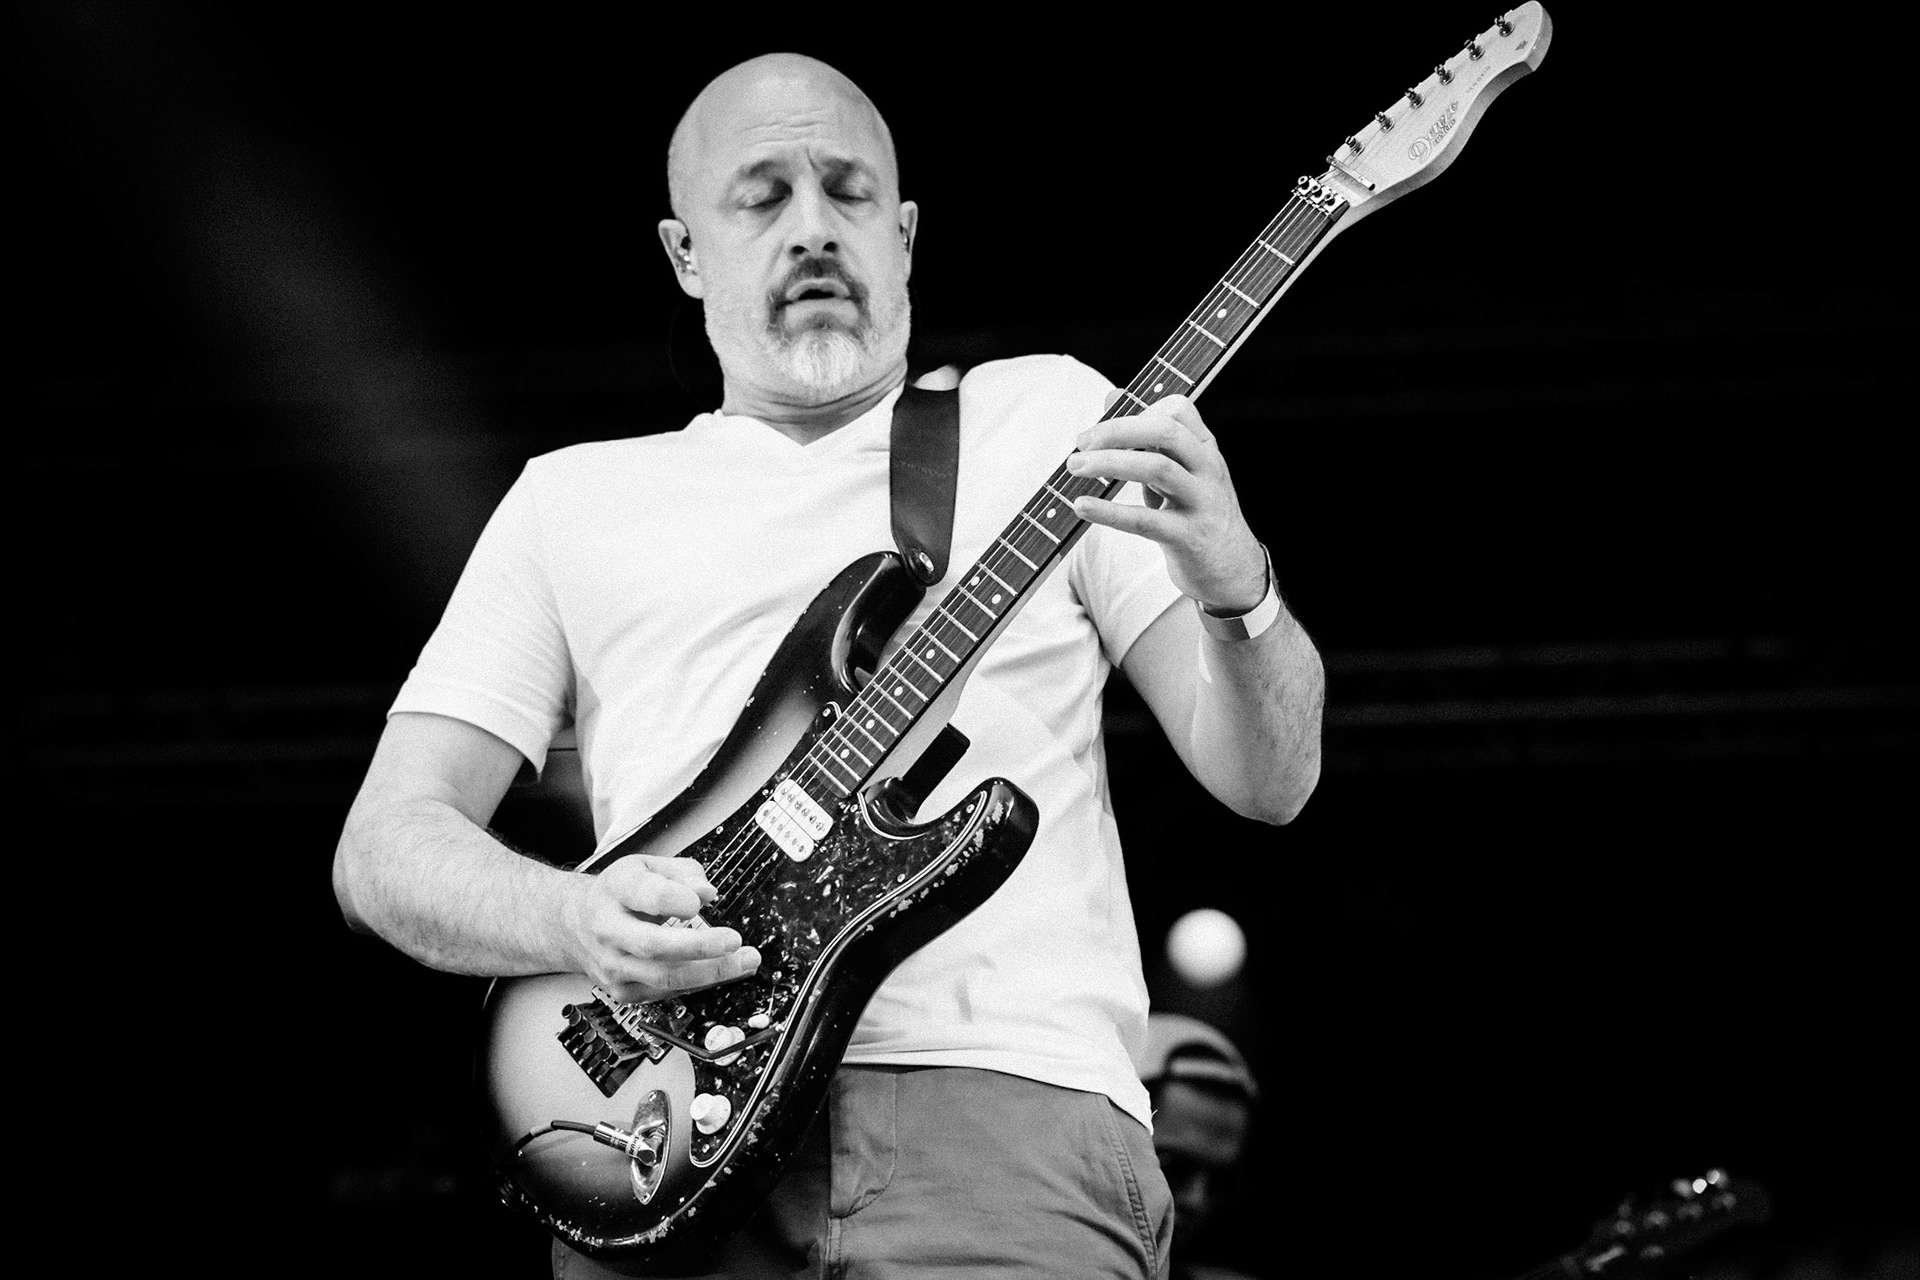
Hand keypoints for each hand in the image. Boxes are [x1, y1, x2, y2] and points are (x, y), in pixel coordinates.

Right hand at [560, 854, 760, 1002]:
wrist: (575, 923)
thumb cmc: (619, 893)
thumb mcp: (647, 865)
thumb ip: (682, 873)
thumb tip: (705, 892)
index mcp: (616, 890)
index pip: (647, 896)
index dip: (677, 900)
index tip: (699, 902)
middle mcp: (609, 930)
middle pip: (655, 945)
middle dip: (700, 946)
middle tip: (734, 941)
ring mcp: (613, 965)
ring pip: (664, 977)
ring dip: (711, 972)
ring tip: (744, 961)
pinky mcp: (622, 991)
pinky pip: (666, 993)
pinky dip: (699, 984)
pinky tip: (723, 972)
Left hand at [1067, 393, 1267, 611]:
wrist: (1232, 568)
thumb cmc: (1195, 513)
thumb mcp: (1178, 470)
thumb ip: (1147, 436)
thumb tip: (1113, 395)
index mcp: (1205, 448)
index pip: (1177, 409)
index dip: (1136, 411)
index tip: (1101, 429)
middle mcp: (1208, 469)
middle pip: (1165, 431)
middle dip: (1117, 430)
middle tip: (1080, 442)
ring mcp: (1201, 502)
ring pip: (1157, 469)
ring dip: (1109, 463)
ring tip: (1074, 467)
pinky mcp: (1188, 537)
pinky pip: (1146, 520)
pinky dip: (1110, 512)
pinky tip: (1082, 505)